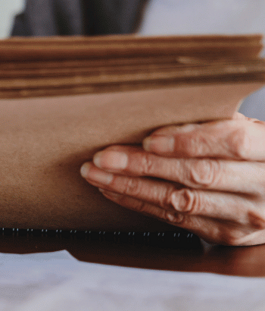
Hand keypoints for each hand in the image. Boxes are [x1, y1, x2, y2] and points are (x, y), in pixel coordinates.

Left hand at [80, 113, 264, 245]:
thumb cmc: (248, 150)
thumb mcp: (240, 128)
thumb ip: (208, 120)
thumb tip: (153, 111)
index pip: (232, 143)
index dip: (189, 141)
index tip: (148, 138)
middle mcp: (261, 186)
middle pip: (198, 174)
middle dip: (144, 165)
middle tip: (103, 156)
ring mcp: (244, 216)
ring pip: (181, 201)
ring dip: (132, 187)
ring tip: (96, 174)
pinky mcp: (225, 235)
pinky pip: (175, 219)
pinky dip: (139, 203)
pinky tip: (113, 190)